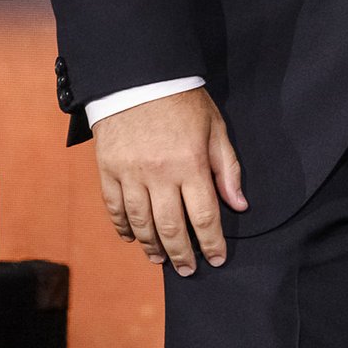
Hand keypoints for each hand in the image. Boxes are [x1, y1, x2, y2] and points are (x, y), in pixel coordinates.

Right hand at [91, 88, 245, 275]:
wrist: (139, 78)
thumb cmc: (184, 102)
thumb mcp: (216, 129)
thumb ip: (228, 169)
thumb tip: (239, 205)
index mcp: (190, 164)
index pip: (204, 215)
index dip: (212, 242)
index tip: (217, 259)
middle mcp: (159, 174)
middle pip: (170, 227)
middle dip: (182, 253)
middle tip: (188, 270)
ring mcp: (130, 174)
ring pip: (140, 223)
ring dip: (152, 246)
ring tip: (161, 260)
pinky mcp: (108, 170)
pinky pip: (114, 208)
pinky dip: (123, 227)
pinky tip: (132, 238)